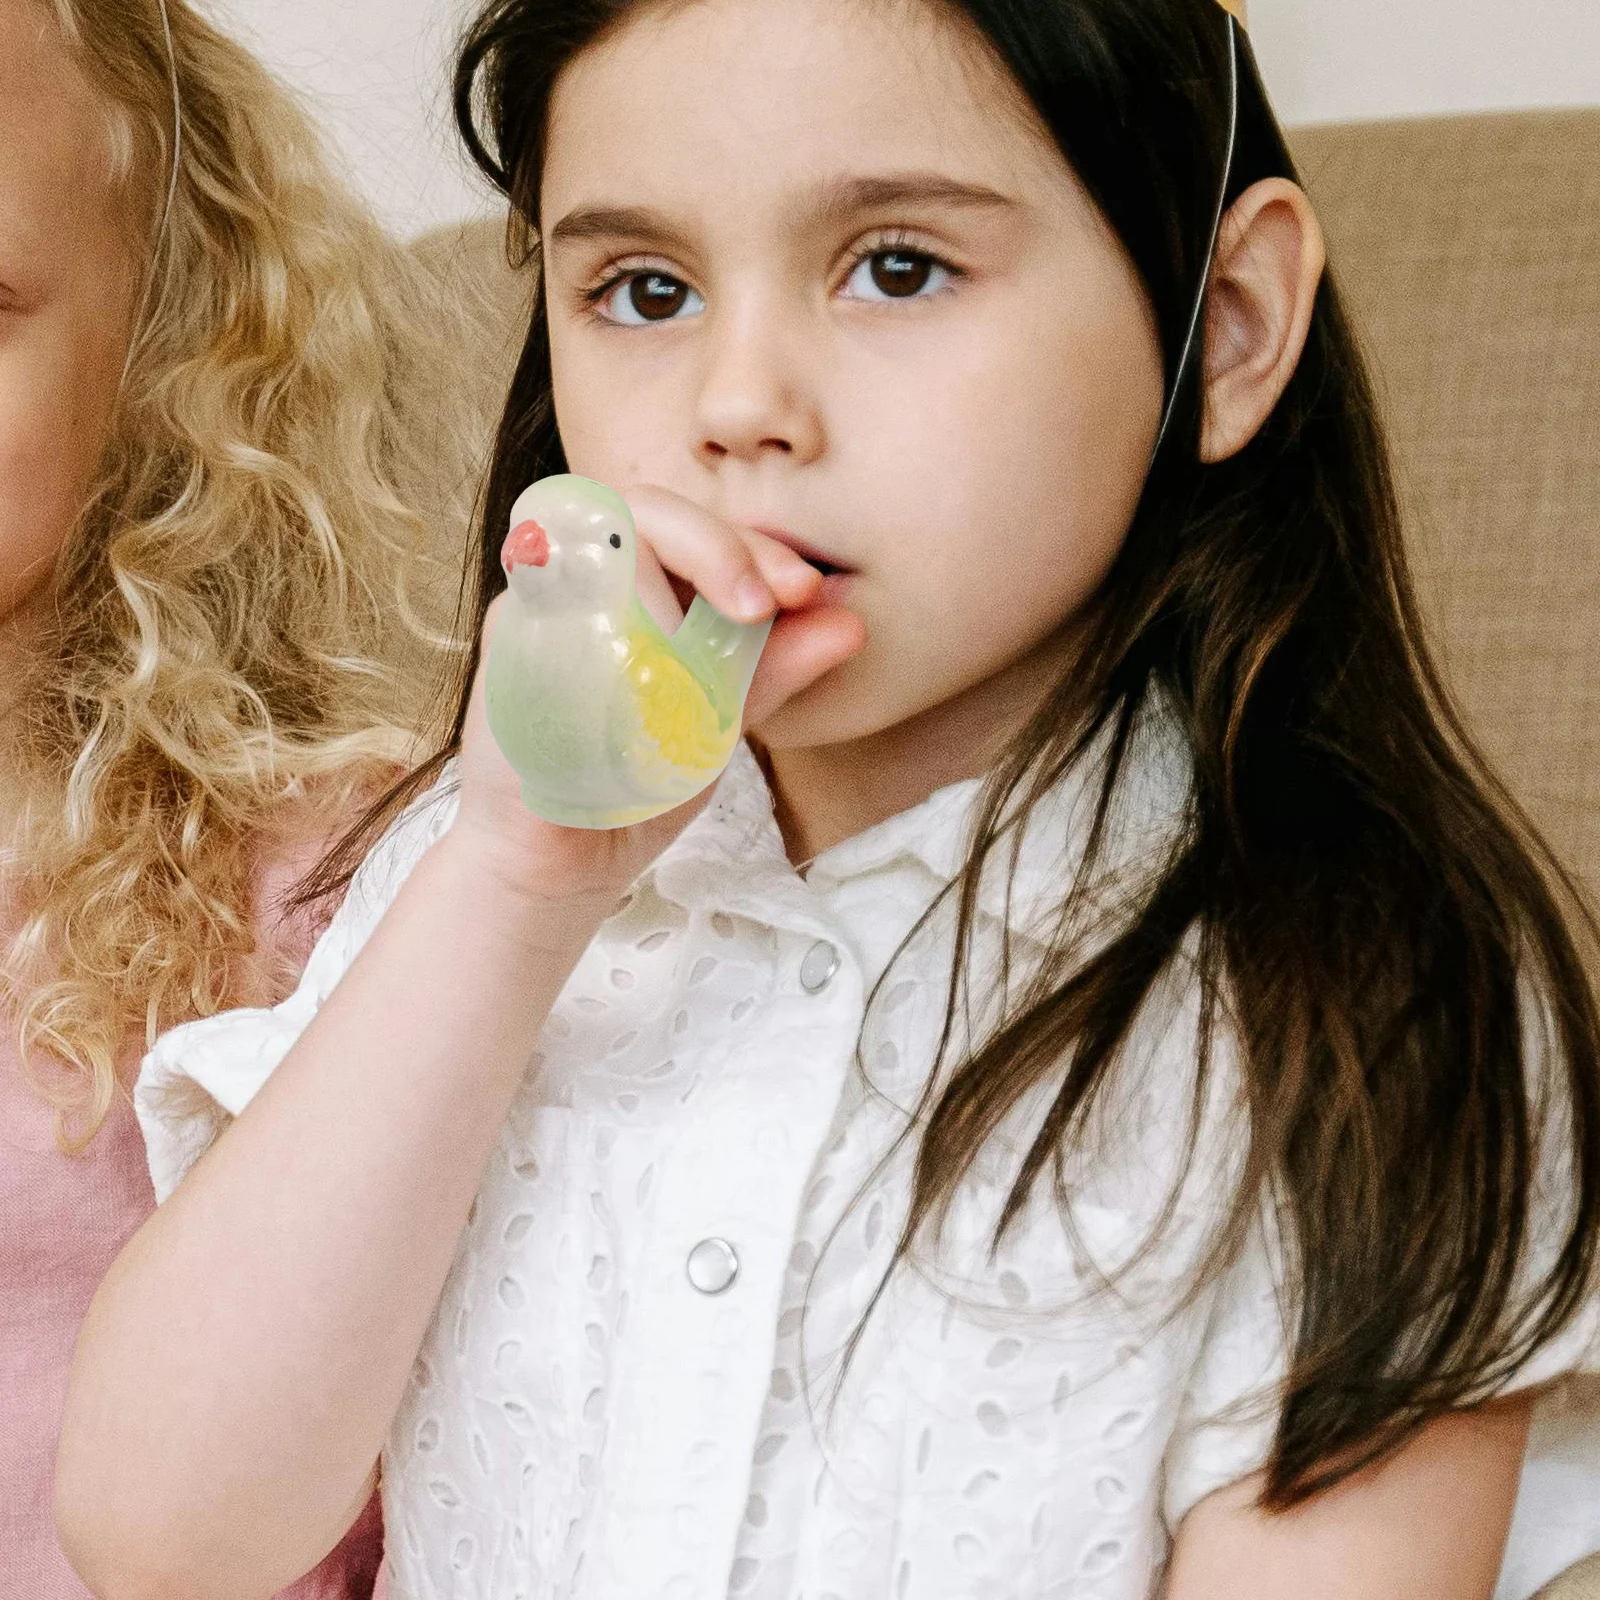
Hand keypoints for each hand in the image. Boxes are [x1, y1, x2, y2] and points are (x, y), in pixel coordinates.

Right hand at [448, 484, 865, 913]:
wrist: (565, 862)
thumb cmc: (640, 780)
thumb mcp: (722, 720)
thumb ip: (777, 669)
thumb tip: (852, 625)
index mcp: (647, 582)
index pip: (699, 525)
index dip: (753, 543)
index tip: (803, 591)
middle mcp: (588, 577)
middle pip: (644, 510)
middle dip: (715, 547)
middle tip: (762, 604)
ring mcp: (539, 604)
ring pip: (593, 545)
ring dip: (658, 594)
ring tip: (696, 663)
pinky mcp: (506, 645)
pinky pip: (544, 602)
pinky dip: (599, 633)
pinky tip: (636, 680)